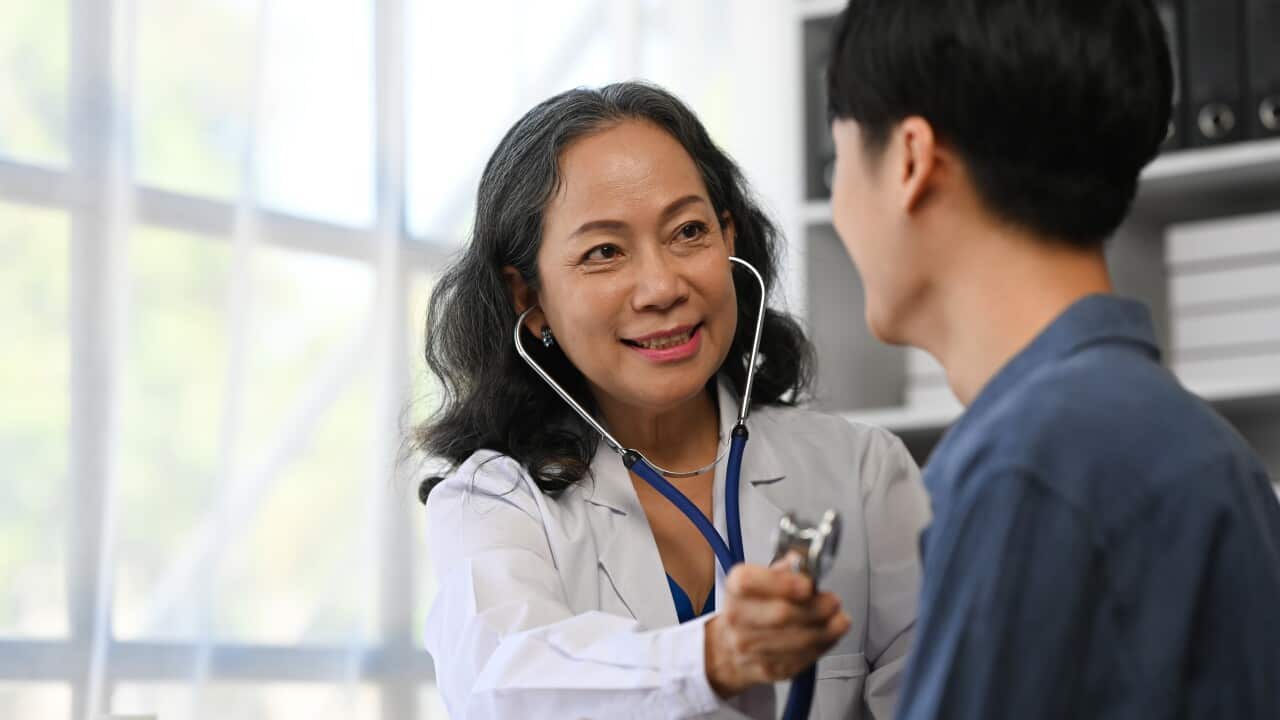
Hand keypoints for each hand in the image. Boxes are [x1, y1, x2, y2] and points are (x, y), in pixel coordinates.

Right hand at [703, 557, 850, 697]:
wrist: (730, 648)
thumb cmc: (752, 608)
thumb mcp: (761, 580)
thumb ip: (783, 570)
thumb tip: (802, 561)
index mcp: (735, 588)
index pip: (751, 583)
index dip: (784, 584)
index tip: (808, 585)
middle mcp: (737, 618)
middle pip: (781, 614)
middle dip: (816, 608)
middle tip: (833, 602)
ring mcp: (750, 648)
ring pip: (797, 640)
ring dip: (826, 629)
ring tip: (838, 619)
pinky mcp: (768, 669)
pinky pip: (802, 658)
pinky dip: (823, 645)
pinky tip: (829, 634)